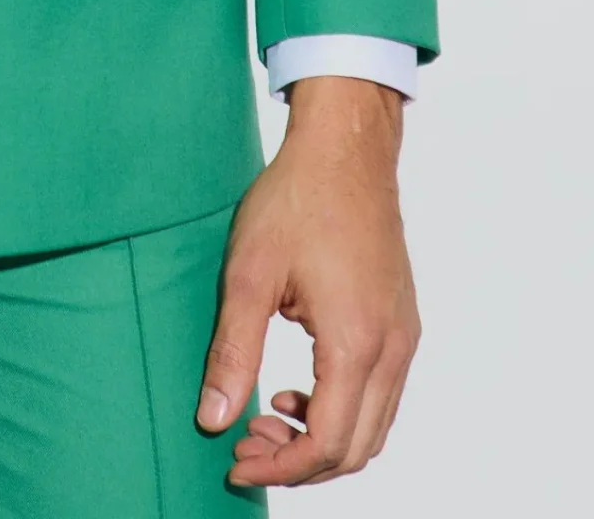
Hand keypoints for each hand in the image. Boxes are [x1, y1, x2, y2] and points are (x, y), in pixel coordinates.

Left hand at [198, 75, 418, 487]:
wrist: (346, 149)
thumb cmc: (296, 200)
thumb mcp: (248, 274)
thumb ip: (233, 352)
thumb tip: (213, 420)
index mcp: (355, 343)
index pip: (325, 444)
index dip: (279, 469)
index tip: (235, 464)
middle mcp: (392, 350)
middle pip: (356, 449)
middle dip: (298, 464)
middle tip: (245, 444)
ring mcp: (404, 337)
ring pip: (374, 427)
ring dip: (322, 441)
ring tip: (266, 418)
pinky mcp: (403, 322)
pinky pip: (381, 395)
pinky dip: (342, 412)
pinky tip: (298, 388)